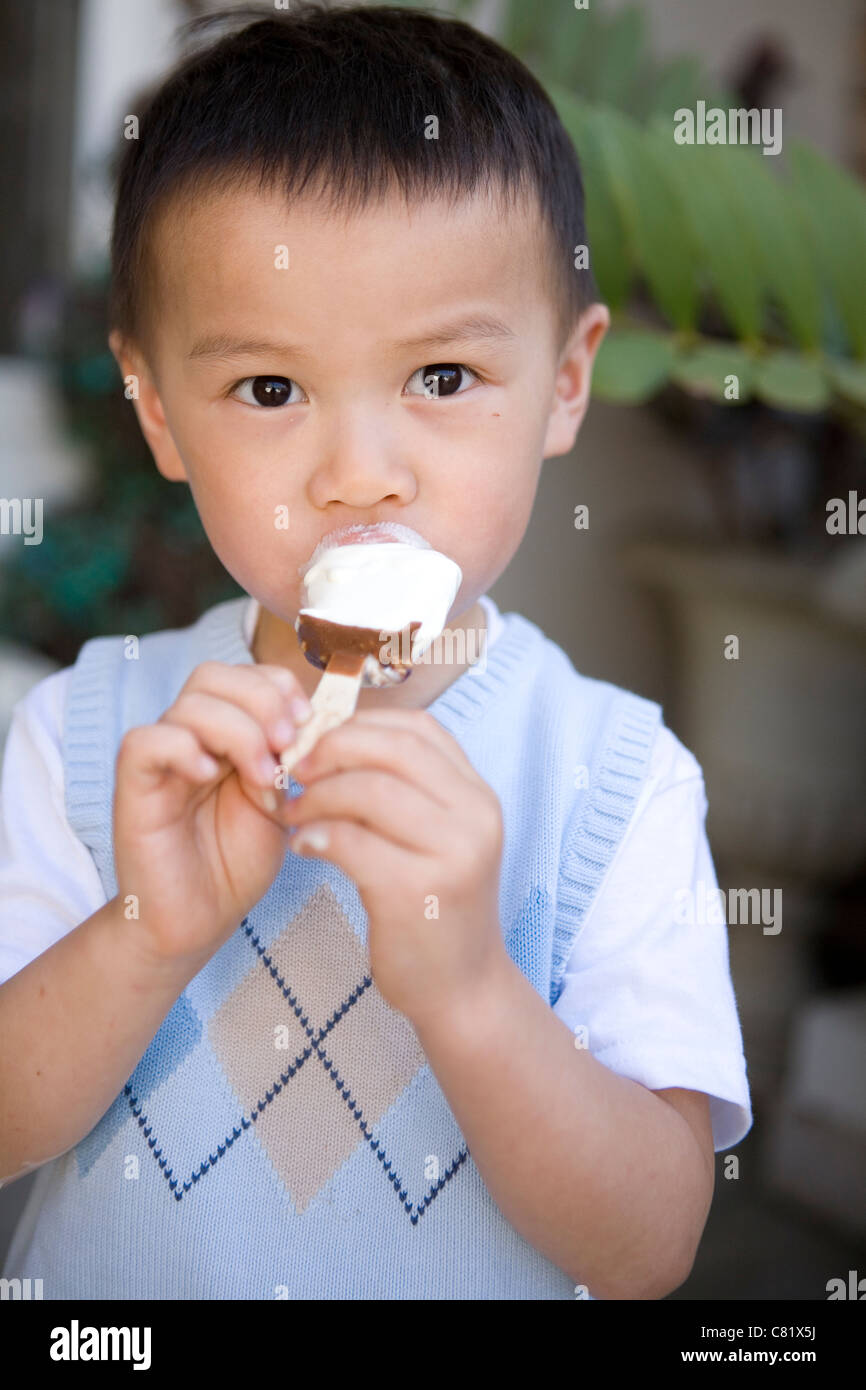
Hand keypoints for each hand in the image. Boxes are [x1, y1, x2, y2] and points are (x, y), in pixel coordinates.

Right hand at [112, 661, 310, 969]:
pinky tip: (210, 776)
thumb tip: (316, 723)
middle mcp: (190, 735)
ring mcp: (161, 758)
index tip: (309, 722)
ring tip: (263, 778)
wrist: (199, 917)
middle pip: (214, 675)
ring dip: (238, 731)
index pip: (245, 674)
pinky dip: (182, 748)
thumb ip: (292, 760)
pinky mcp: (134, 786)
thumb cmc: (238, 861)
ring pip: (189, 704)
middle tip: (288, 744)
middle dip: (262, 700)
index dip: (279, 686)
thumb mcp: (282, 801)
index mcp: (226, 731)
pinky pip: (145, 741)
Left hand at [281, 707, 507, 1024]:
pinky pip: (350, 841)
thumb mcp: (437, 838)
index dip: (361, 724)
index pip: (419, 728)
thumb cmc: (434, 908)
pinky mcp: (416, 891)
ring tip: (294, 813)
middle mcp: (475, 817)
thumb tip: (331, 744)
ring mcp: (451, 854)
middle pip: (393, 750)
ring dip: (317, 796)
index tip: (320, 743)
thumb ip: (403, 791)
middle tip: (296, 771)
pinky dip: (316, 836)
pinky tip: (304, 847)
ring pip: (368, 790)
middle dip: (332, 751)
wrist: (462, 989)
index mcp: (478, 796)